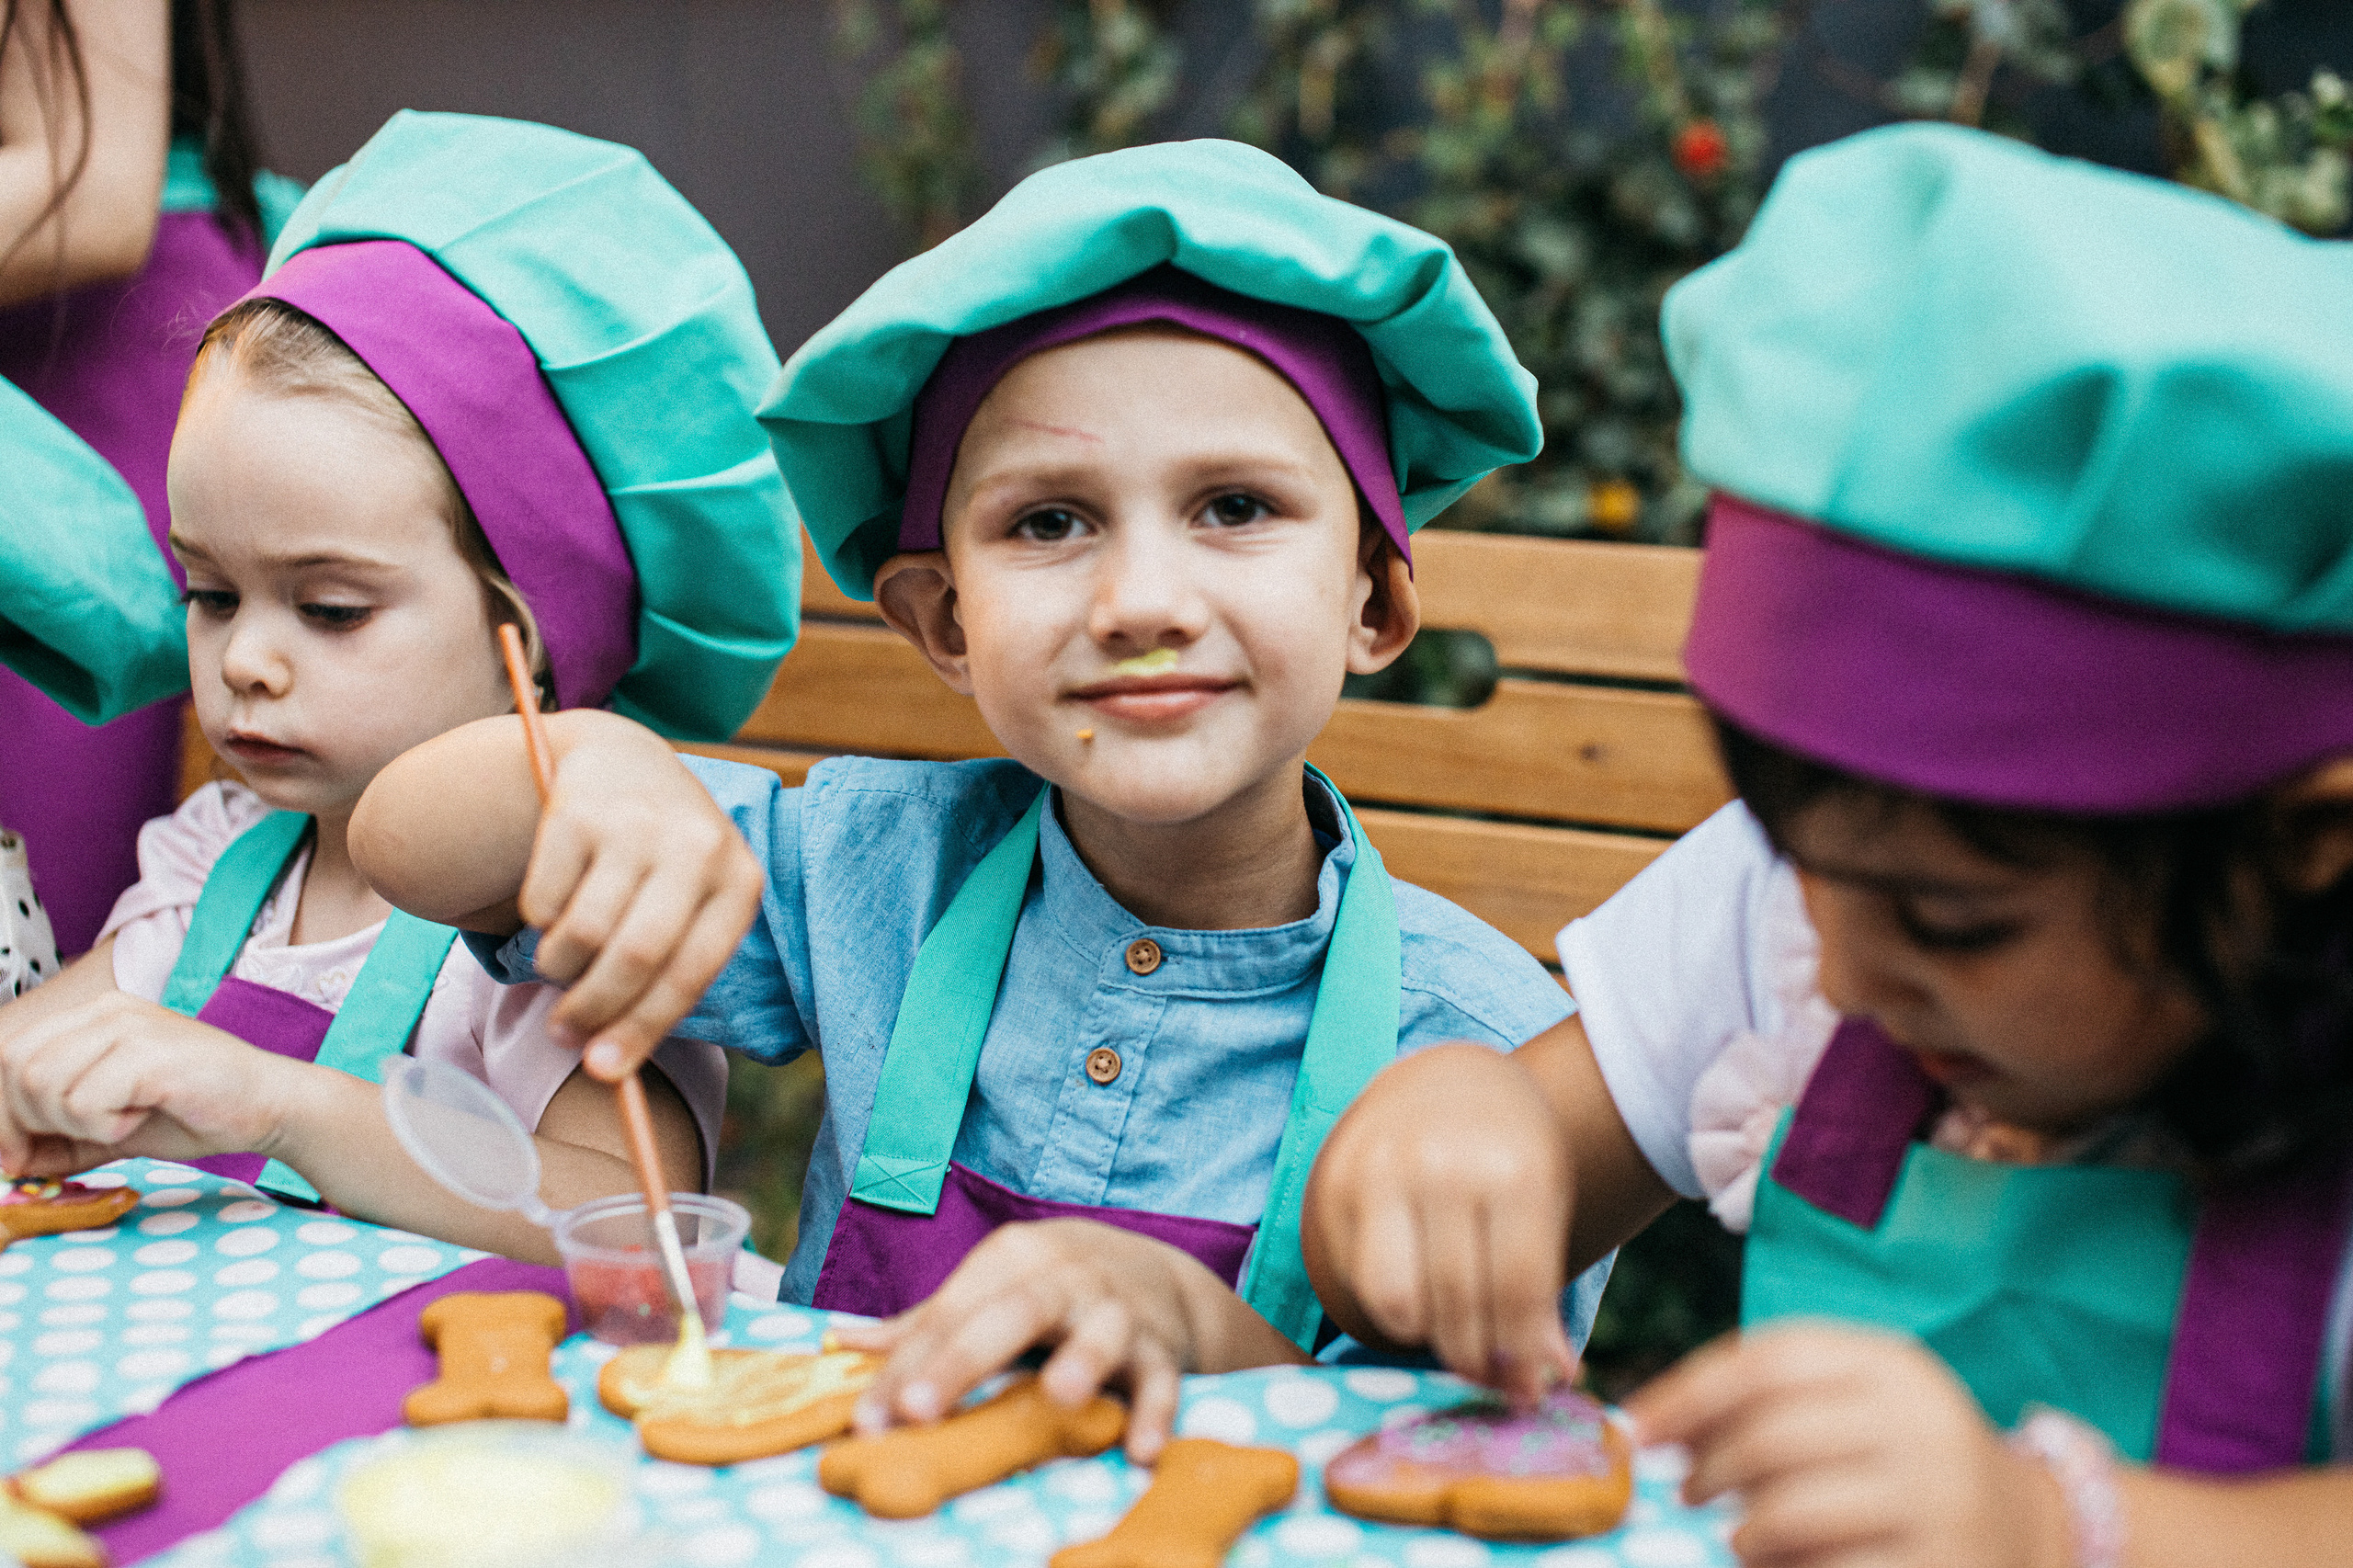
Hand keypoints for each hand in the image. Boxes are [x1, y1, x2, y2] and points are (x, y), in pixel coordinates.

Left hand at [0, 990, 292, 1174]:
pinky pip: (85, 1101)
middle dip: (29, 1120)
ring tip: (119, 1123)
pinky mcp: (150, 1053)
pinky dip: (104, 1127)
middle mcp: (107, 1012)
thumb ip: (57, 1135)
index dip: (4, 1109)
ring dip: (72, 1123)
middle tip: (78, 1139)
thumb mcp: (109, 1124)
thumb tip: (7, 1160)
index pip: (9, 1051)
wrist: (269, 1105)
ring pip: (42, 1082)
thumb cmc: (195, 1111)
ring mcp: (129, 1027)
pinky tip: (141, 1118)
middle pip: (16, 1064)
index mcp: (94, 1017)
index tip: (21, 1151)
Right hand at [516, 718, 762, 1079]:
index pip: (692, 972)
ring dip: (559, 970)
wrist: (623, 762)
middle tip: (563, 1034)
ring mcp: (637, 824)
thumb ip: (667, 974)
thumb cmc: (664, 861)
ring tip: (560, 966)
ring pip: (582, 934)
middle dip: (592, 1010)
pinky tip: (551, 912)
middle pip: (634, 956)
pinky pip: (542, 902)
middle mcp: (697, 846)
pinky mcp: (577, 811)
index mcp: (740, 881)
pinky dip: (538, 924)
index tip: (604, 1071)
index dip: (644, 1028)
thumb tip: (608, 1066)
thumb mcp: (692, 903)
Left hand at [829, 1219, 1308, 1463]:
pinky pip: (1162, 1380)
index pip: (950, 1315)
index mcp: (1012, 1260)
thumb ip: (925, 1323)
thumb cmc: (1050, 1288)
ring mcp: (1118, 1310)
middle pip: (1012, 1313)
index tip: (867, 1419)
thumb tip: (841, 1343)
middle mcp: (1065, 1277)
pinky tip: (1142, 1448)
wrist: (1155, 1272)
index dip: (905, 1367)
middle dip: (964, 1360)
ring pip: (1099, 1331)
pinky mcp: (1162, 1348)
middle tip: (919, 1409)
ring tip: (1060, 1396)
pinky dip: (1157, 1412)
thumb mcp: (992, 1288)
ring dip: (1082, 1360)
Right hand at [1302, 1042, 1575, 1401]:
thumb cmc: (1510, 1154)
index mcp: (1512, 1169)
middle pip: (1456, 1303)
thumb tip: (1548, 1378)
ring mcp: (1381, 1172)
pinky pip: (1360, 1281)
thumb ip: (1542, 1294)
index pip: (1515, 1291)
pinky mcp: (1337, 1186)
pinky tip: (1420, 1298)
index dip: (1523, 1356)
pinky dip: (1392, 1308)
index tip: (1529, 1390)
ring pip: (1395, 1302)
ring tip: (1454, 1333)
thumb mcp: (1548, 1208)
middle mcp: (1442, 1165)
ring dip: (1428, 1336)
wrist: (1447, 1081)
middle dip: (1478, 1359)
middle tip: (1493, 1375)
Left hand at [1629, 1323, 2069, 1567]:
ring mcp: (1936, 1501)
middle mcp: (1922, 1424)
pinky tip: (1775, 1564)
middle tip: (1686, 1489)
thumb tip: (1652, 1425)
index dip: (1687, 1392)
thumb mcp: (1857, 1403)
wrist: (2025, 1529)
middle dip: (1708, 1466)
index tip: (1638, 1426)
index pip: (1767, 1361)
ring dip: (1741, 1529)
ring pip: (1788, 1511)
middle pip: (1771, 1434)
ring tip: (1739, 1535)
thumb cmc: (1903, 1459)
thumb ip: (1768, 1397)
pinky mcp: (1938, 1567)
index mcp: (1894, 1366)